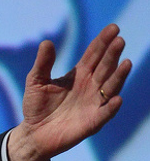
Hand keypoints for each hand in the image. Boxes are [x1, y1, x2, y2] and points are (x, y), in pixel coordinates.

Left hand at [7, 23, 131, 160]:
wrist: (34, 132)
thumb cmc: (37, 105)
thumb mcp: (36, 81)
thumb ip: (43, 63)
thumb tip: (46, 42)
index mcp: (79, 74)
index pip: (94, 54)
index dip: (103, 41)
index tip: (113, 27)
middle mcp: (91, 86)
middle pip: (105, 67)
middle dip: (112, 54)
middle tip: (119, 40)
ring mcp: (94, 103)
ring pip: (110, 87)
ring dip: (119, 76)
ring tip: (125, 62)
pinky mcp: (92, 121)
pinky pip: (105, 113)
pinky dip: (111, 107)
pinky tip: (116, 98)